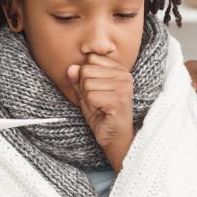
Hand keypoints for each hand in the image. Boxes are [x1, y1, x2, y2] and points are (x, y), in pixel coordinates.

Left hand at [68, 53, 134, 170]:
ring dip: (88, 98)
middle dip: (85, 88)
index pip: (90, 59)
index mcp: (119, 69)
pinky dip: (91, 106)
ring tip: (100, 106)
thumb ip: (78, 79)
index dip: (86, 77)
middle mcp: (124, 74)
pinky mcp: (119, 99)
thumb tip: (71, 67)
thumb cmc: (102, 114)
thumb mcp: (86, 93)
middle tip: (98, 101)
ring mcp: (123, 86)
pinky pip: (90, 95)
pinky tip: (102, 112)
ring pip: (87, 83)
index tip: (97, 91)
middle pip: (86, 70)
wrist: (114, 137)